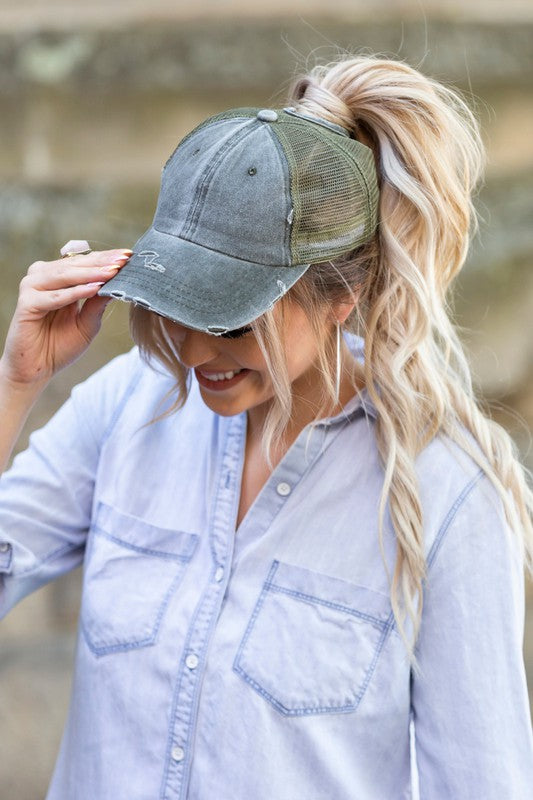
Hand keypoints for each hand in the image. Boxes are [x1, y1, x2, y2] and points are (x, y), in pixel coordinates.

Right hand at [0, 248, 131, 387]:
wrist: (38, 369)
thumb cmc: (60, 346)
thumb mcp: (87, 323)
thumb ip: (98, 303)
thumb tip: (118, 282)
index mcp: (57, 279)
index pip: (84, 262)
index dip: (105, 258)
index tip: (129, 255)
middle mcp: (43, 278)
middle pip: (75, 265)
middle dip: (101, 262)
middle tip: (124, 259)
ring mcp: (32, 289)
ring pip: (65, 276)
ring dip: (90, 273)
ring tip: (113, 271)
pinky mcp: (26, 304)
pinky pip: (55, 296)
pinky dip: (75, 292)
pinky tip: (94, 288)